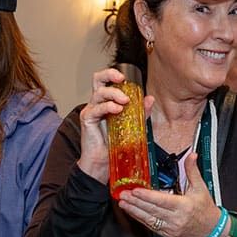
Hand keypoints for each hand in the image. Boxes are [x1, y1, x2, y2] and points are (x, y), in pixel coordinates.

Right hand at [76, 67, 153, 183]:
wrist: (104, 162)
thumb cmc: (115, 144)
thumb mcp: (132, 126)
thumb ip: (140, 112)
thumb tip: (150, 99)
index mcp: (107, 101)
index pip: (107, 81)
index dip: (114, 74)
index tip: (126, 78)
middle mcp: (97, 103)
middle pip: (97, 79)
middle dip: (109, 74)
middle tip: (121, 79)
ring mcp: (91, 110)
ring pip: (98, 92)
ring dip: (114, 94)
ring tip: (125, 102)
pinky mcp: (87, 119)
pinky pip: (96, 108)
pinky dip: (108, 106)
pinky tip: (117, 110)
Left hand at [118, 152, 220, 236]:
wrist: (211, 229)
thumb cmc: (205, 209)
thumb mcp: (201, 187)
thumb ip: (192, 170)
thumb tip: (191, 156)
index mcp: (184, 206)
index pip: (162, 201)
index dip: (147, 196)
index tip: (136, 191)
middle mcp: (176, 218)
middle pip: (152, 210)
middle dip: (135, 202)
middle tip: (123, 194)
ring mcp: (171, 227)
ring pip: (149, 219)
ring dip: (134, 211)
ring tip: (123, 203)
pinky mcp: (167, 233)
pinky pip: (151, 226)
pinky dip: (140, 218)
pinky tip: (132, 212)